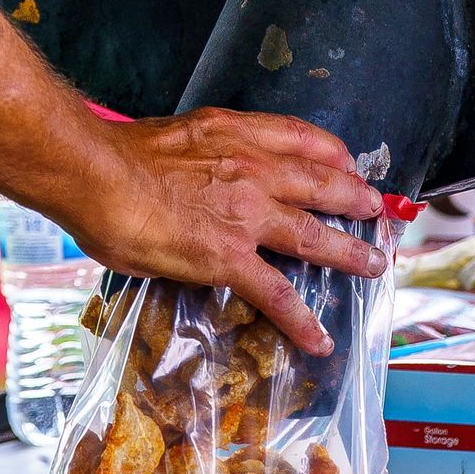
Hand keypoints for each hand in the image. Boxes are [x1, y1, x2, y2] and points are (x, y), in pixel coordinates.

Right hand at [71, 107, 386, 355]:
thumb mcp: (176, 135)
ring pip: (313, 236)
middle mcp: (252, 170)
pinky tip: (319, 339)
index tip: (347, 163)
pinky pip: (276, 294)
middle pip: (322, 184)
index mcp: (236, 135)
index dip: (333, 153)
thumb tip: (198, 172)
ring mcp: (246, 216)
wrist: (97, 175)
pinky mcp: (229, 258)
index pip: (301, 137)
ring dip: (350, 253)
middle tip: (377, 212)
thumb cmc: (119, 155)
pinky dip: (302, 319)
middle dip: (356, 199)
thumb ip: (201, 152)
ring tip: (373, 266)